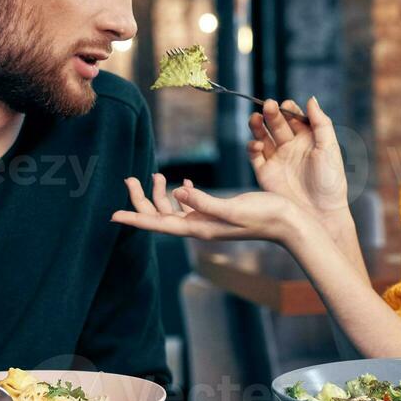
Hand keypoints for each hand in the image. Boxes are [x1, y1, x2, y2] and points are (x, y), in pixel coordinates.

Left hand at [110, 172, 303, 244]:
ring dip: (159, 193)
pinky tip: (184, 182)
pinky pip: (190, 206)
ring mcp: (207, 221)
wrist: (289, 223)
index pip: (157, 224)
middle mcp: (198, 226)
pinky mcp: (217, 214)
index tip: (112, 215)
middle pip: (159, 216)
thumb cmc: (265, 215)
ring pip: (172, 210)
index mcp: (198, 227)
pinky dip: (181, 194)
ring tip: (156, 174)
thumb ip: (204, 202)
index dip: (134, 218)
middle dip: (141, 198)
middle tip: (128, 178)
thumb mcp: (233, 207)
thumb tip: (177, 193)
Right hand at [248, 96, 348, 225]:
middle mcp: (291, 147)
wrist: (320, 213)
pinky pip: (254, 156)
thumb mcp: (329, 148)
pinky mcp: (265, 173)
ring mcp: (277, 159)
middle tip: (268, 106)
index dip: (289, 109)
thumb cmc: (330, 181)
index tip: (286, 104)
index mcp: (308, 139)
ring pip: (262, 136)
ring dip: (258, 126)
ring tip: (255, 117)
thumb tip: (310, 99)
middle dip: (272, 114)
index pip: (295, 117)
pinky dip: (252, 147)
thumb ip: (321, 122)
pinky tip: (256, 144)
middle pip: (277, 124)